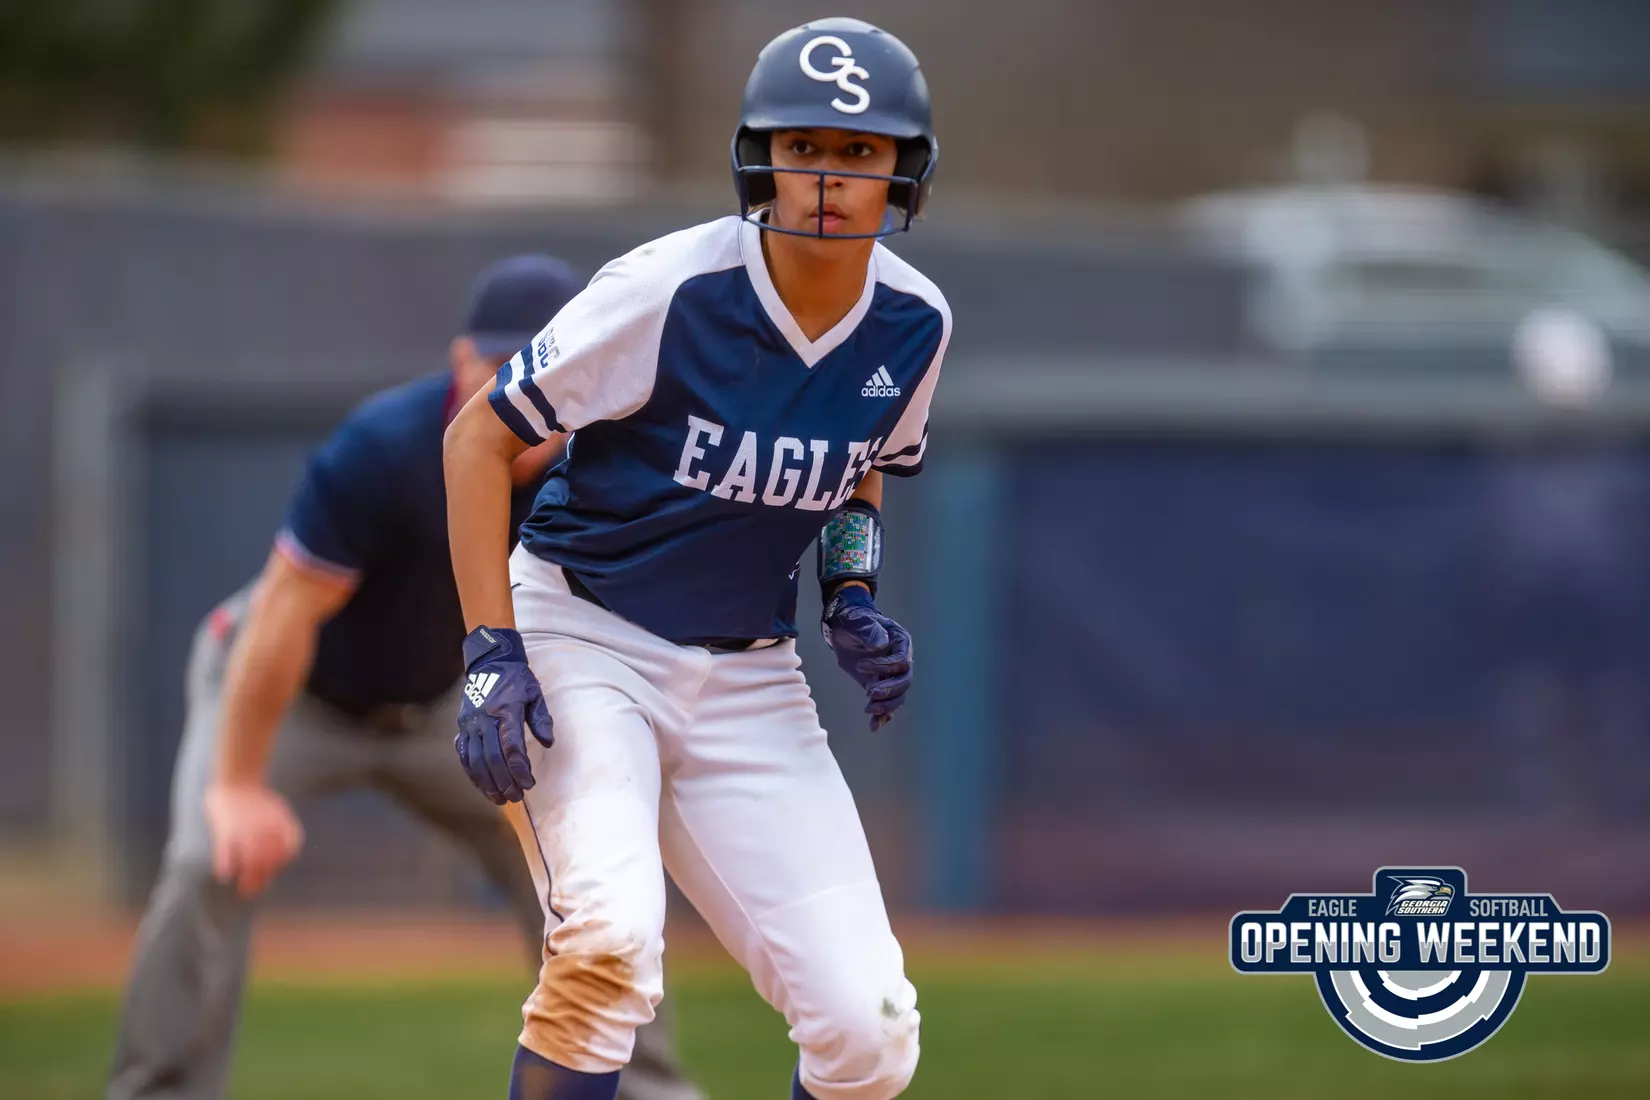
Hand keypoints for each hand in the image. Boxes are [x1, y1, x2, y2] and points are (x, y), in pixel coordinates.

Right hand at [205, 781, 303, 897]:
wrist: (238, 778)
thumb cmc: (258, 799)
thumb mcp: (279, 811)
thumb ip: (286, 830)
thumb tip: (287, 856)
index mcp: (281, 824)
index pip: (288, 850)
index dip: (281, 862)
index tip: (270, 871)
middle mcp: (266, 829)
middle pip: (269, 861)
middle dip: (263, 879)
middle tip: (255, 892)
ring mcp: (245, 830)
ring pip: (250, 861)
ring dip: (248, 879)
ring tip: (245, 891)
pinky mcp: (226, 830)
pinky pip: (226, 851)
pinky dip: (226, 864)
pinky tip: (226, 876)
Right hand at [455, 626, 553, 803]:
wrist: (490, 663)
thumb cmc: (517, 679)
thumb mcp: (534, 693)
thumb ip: (541, 718)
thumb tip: (549, 743)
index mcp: (505, 710)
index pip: (510, 745)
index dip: (519, 768)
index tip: (530, 784)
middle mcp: (483, 719)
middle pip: (491, 758)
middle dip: (505, 781)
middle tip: (517, 797)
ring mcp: (469, 724)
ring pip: (475, 760)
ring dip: (487, 783)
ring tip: (500, 799)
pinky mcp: (462, 728)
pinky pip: (464, 756)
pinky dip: (473, 774)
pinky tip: (483, 787)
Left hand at [821, 584, 912, 729]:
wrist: (844, 627)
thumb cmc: (853, 619)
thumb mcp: (857, 620)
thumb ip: (869, 630)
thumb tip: (881, 644)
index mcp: (901, 642)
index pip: (902, 661)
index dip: (885, 667)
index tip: (861, 666)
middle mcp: (900, 660)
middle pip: (905, 681)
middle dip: (889, 690)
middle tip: (869, 693)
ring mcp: (891, 674)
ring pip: (899, 696)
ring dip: (887, 706)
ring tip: (868, 709)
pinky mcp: (880, 684)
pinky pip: (887, 703)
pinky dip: (882, 717)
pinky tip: (874, 726)